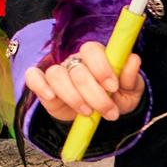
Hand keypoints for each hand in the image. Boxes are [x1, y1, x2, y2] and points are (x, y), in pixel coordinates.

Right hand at [22, 41, 145, 123]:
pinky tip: (51, 97)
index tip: (112, 87)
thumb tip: (133, 59)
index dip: (101, 67)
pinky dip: (40, 85)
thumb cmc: (115, 99)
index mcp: (95, 57)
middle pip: (78, 69)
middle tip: (109, 112)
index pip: (91, 49)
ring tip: (87, 112)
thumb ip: (131, 77)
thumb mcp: (129, 92)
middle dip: (95, 95)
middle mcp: (74, 61)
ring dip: (73, 96)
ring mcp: (58, 73)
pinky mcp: (44, 86)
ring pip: (56, 75)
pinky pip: (33, 77)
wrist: (99, 117)